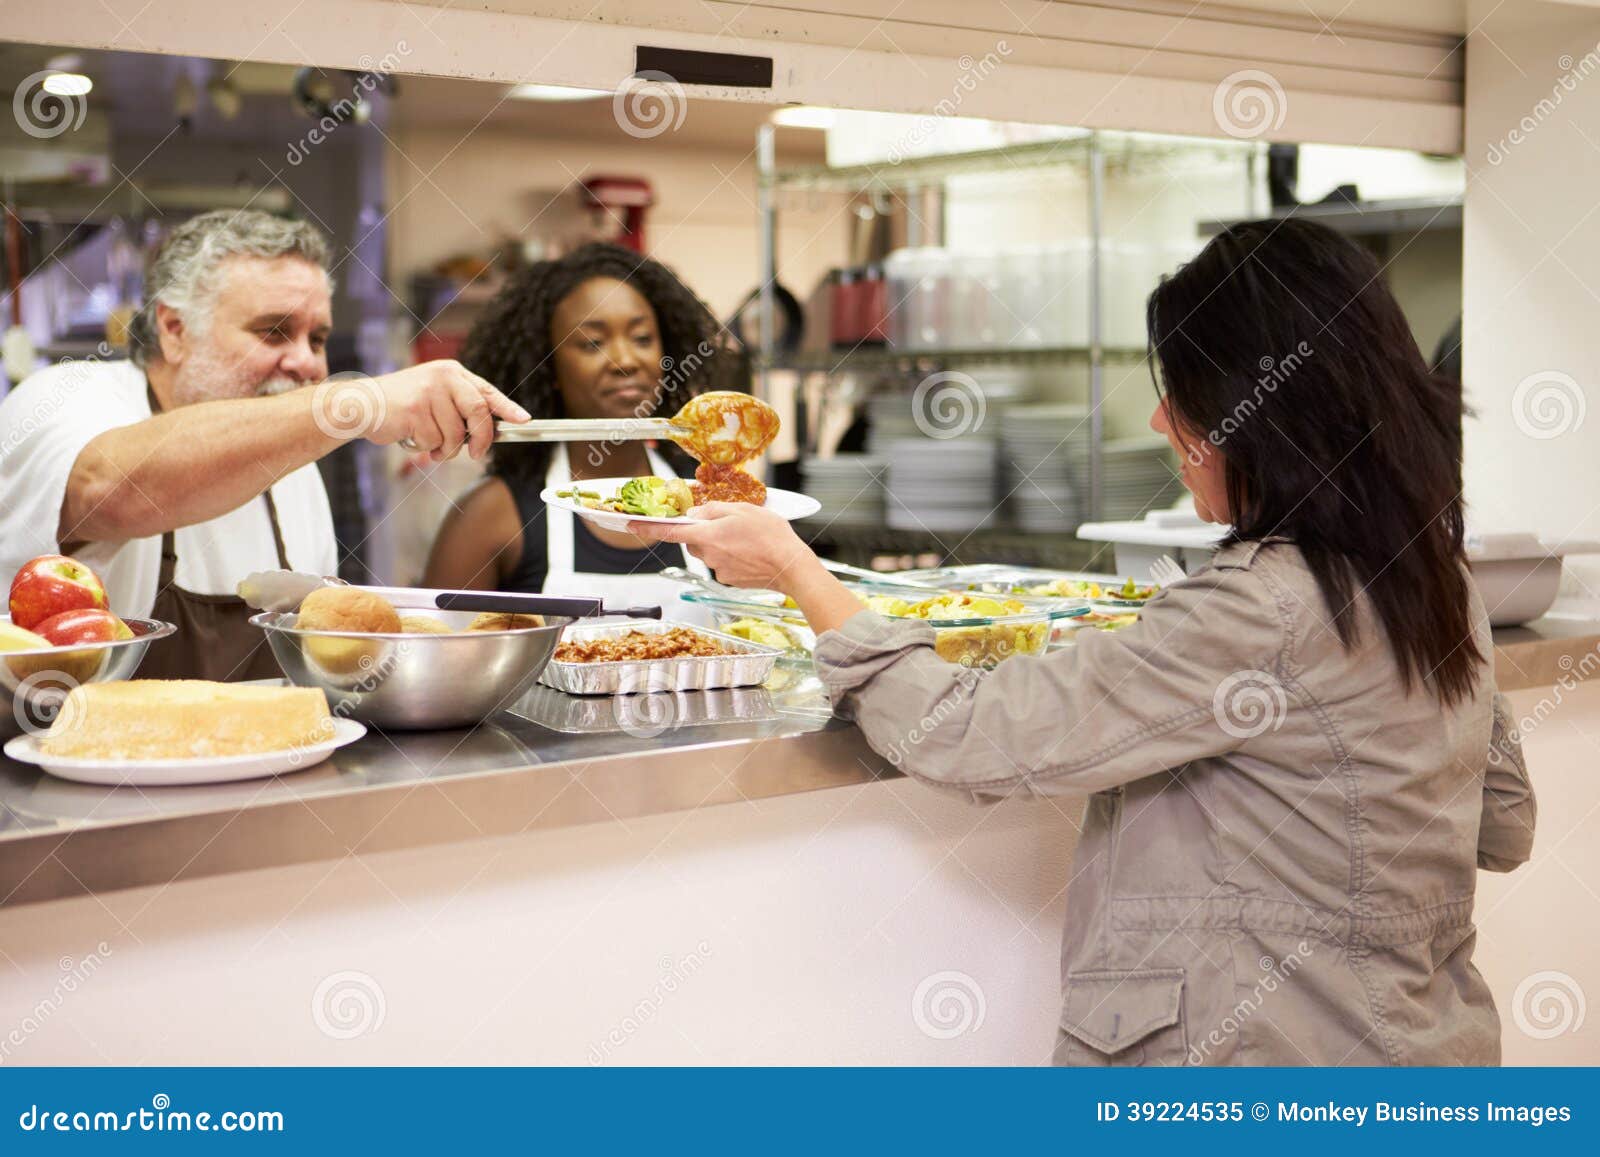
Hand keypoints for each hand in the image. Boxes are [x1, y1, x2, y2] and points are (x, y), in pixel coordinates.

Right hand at [351, 360, 529, 462]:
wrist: (362, 405)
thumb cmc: (401, 406)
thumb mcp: (435, 398)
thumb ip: (460, 409)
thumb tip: (490, 432)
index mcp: (452, 373)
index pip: (487, 392)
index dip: (508, 408)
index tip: (524, 420)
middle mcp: (444, 378)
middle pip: (479, 412)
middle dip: (481, 439)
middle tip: (476, 453)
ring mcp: (429, 392)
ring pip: (456, 434)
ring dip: (445, 448)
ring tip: (428, 442)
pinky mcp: (415, 409)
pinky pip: (433, 441)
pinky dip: (425, 448)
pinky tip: (411, 436)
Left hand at [631, 502, 867, 635]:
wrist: (790, 566)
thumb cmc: (771, 536)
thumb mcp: (743, 509)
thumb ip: (714, 510)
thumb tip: (697, 514)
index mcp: (709, 534)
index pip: (669, 531)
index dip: (647, 528)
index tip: (629, 524)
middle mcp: (709, 554)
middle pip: (694, 540)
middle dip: (704, 531)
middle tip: (729, 524)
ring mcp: (718, 570)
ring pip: (709, 551)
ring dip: (721, 543)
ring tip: (747, 539)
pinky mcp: (728, 580)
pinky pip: (723, 563)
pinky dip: (732, 556)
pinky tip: (750, 552)